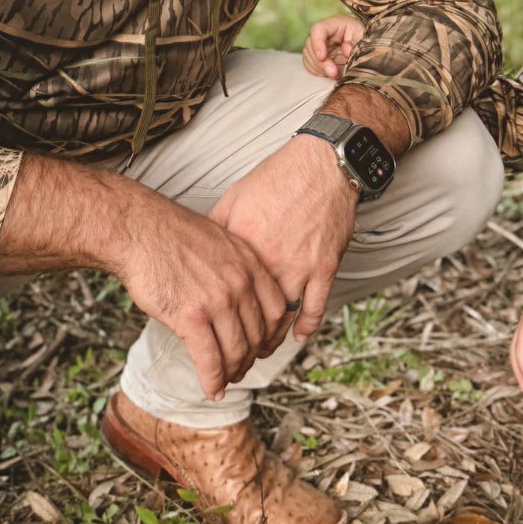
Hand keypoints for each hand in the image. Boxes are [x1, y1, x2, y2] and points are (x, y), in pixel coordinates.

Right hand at [114, 197, 291, 402]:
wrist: (138, 230)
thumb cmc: (169, 233)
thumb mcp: (217, 241)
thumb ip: (233, 268)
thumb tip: (235, 295)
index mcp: (248, 264)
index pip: (276, 310)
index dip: (272, 335)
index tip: (263, 346)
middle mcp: (240, 283)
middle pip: (258, 334)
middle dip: (250, 358)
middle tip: (241, 369)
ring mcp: (218, 301)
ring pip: (236, 350)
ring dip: (232, 372)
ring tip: (226, 381)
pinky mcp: (191, 317)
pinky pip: (210, 359)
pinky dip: (213, 380)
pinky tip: (212, 390)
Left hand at [211, 134, 359, 349]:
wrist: (321, 166)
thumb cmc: (277, 178)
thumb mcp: (235, 199)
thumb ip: (217, 230)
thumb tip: (197, 251)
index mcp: (244, 249)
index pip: (225, 296)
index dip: (215, 320)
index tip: (210, 333)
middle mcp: (270, 262)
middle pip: (252, 315)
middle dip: (242, 342)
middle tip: (235, 357)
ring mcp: (300, 267)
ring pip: (282, 317)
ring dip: (271, 339)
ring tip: (261, 352)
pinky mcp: (324, 267)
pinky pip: (316, 306)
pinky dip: (307, 325)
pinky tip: (299, 337)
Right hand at [301, 15, 363, 80]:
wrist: (369, 48)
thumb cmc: (368, 40)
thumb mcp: (366, 39)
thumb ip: (357, 43)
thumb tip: (346, 50)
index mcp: (335, 24)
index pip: (319, 29)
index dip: (317, 43)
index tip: (322, 57)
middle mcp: (324, 34)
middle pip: (311, 45)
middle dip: (320, 62)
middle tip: (333, 73)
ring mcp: (319, 46)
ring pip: (309, 57)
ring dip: (320, 69)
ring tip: (336, 74)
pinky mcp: (318, 57)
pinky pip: (311, 65)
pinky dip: (319, 72)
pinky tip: (330, 74)